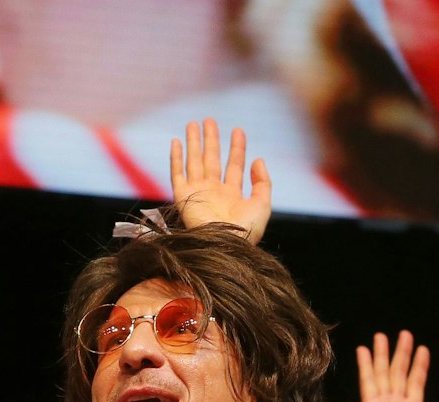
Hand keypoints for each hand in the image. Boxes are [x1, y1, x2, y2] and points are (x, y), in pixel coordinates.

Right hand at [171, 119, 271, 244]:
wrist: (224, 246)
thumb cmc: (245, 231)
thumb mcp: (262, 205)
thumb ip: (263, 182)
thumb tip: (257, 160)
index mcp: (232, 196)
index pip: (234, 165)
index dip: (237, 148)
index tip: (238, 130)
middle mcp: (213, 192)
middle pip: (211, 160)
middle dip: (211, 140)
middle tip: (209, 120)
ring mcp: (197, 193)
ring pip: (194, 162)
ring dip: (194, 143)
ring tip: (193, 123)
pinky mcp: (182, 197)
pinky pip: (177, 173)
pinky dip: (176, 157)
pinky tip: (176, 141)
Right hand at [357, 330, 438, 401]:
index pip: (415, 384)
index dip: (419, 366)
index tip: (423, 349)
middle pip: (397, 374)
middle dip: (400, 354)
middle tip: (403, 334)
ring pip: (382, 374)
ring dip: (382, 355)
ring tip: (382, 336)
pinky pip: (368, 383)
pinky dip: (366, 366)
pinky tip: (364, 350)